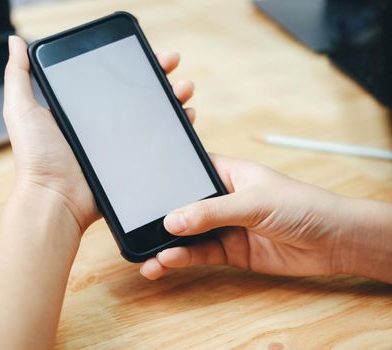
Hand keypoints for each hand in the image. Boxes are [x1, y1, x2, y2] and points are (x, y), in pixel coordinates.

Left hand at [3, 36, 196, 231]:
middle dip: (157, 75)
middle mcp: (101, 123)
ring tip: (183, 88)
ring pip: (152, 114)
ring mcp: (118, 143)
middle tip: (170, 63)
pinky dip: (175, 127)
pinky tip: (186, 116)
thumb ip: (18, 76)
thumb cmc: (37, 158)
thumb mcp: (21, 110)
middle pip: (137, 92)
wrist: (56, 199)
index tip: (146, 50)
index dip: (130, 63)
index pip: (111, 77)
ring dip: (172, 97)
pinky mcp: (131, 160)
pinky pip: (158, 141)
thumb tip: (16, 41)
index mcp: (80, 108)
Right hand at [140, 155, 352, 279]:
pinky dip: (183, 258)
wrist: (333, 242)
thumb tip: (172, 220)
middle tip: (136, 227)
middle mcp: (221, 199)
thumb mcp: (252, 202)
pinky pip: (200, 253)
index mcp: (227, 173)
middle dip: (161, 217)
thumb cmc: (301, 205)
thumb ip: (210, 211)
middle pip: (183, 206)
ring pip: (188, 234)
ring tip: (147, 255)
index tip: (140, 188)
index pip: (187, 171)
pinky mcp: (229, 250)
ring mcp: (224, 226)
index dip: (164, 178)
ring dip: (167, 244)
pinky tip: (167, 261)